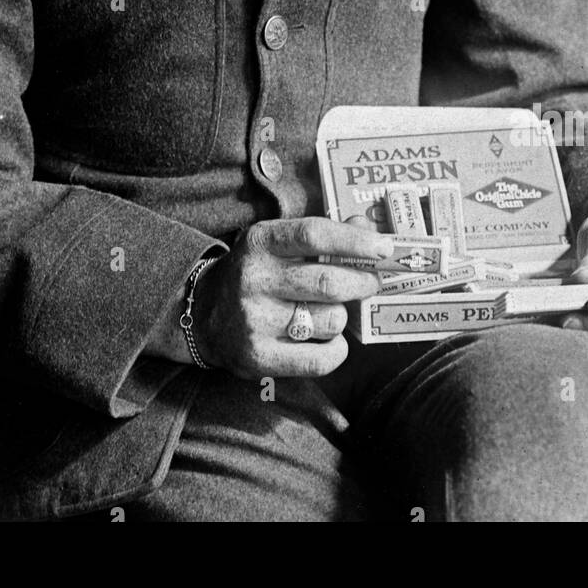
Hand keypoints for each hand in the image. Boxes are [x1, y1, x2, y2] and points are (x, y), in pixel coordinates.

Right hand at [193, 217, 392, 378]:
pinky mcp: (259, 357)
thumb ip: (322, 236)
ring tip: (328, 312)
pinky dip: (336, 350)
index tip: (384, 248)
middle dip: (363, 283)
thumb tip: (367, 228)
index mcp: (260, 242)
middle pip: (329, 282)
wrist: (202, 314)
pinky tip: (326, 340)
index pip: (314, 234)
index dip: (354, 241)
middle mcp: (254, 279)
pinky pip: (321, 358)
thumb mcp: (277, 243)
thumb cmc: (256, 273)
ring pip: (330, 321)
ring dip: (342, 317)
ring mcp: (255, 320)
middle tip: (371, 282)